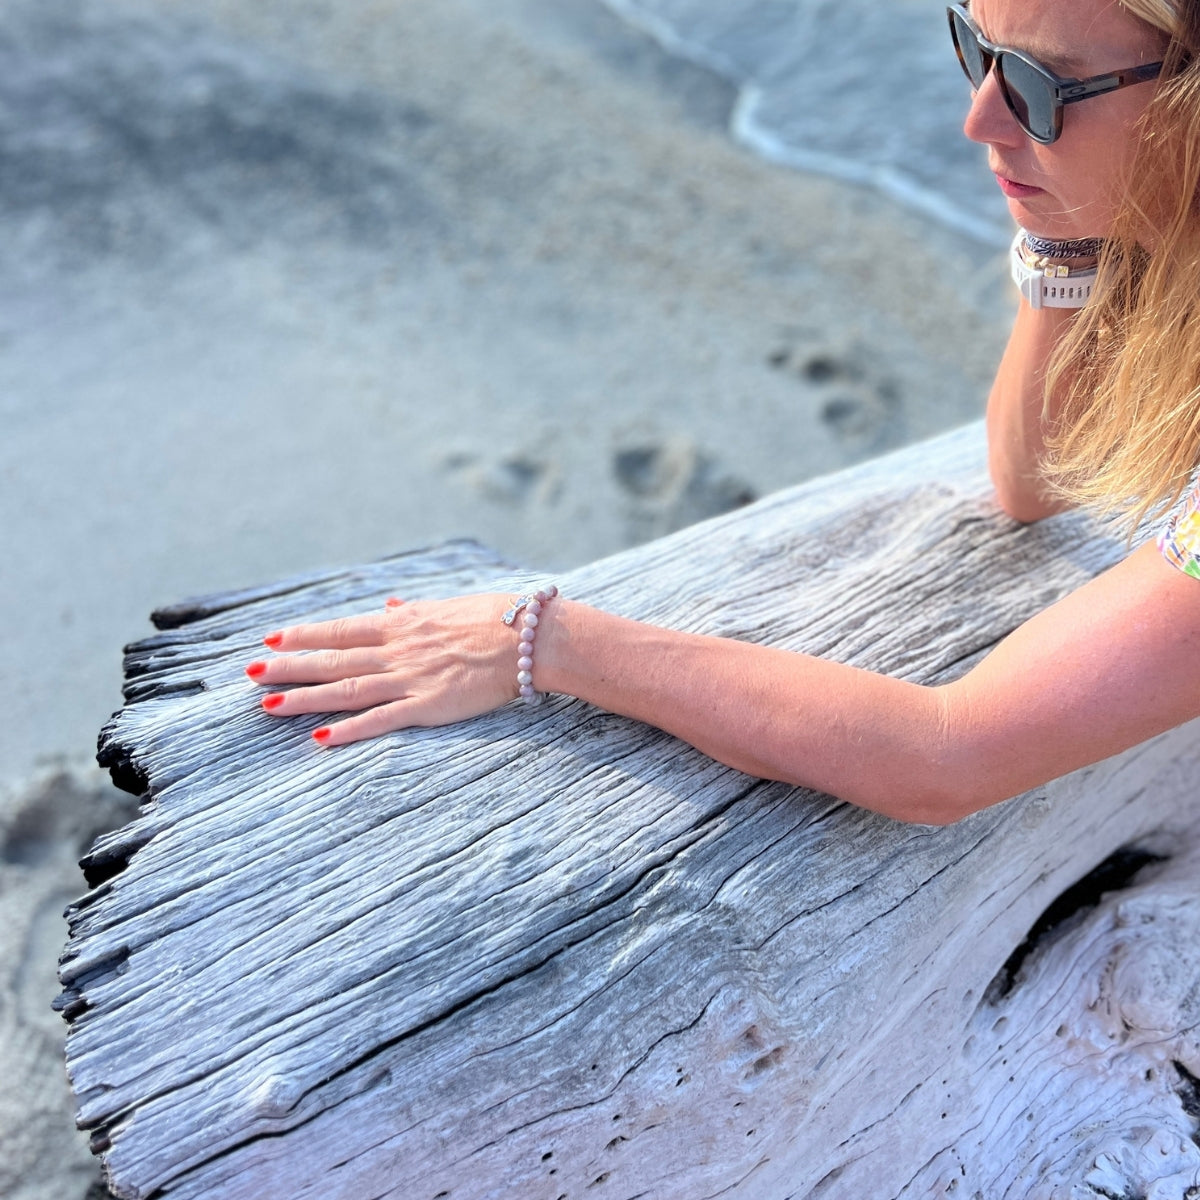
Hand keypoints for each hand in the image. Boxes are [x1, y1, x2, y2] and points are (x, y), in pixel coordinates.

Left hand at [244, 594, 518, 745]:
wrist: (530, 638)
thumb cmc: (496, 619)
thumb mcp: (447, 606)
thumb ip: (413, 611)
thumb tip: (388, 606)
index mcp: (402, 623)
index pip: (341, 629)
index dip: (303, 635)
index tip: (270, 639)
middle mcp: (397, 649)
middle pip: (332, 660)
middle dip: (288, 668)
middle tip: (248, 675)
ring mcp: (410, 678)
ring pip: (346, 689)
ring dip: (304, 699)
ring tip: (267, 706)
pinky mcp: (428, 706)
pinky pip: (381, 720)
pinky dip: (349, 730)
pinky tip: (320, 739)